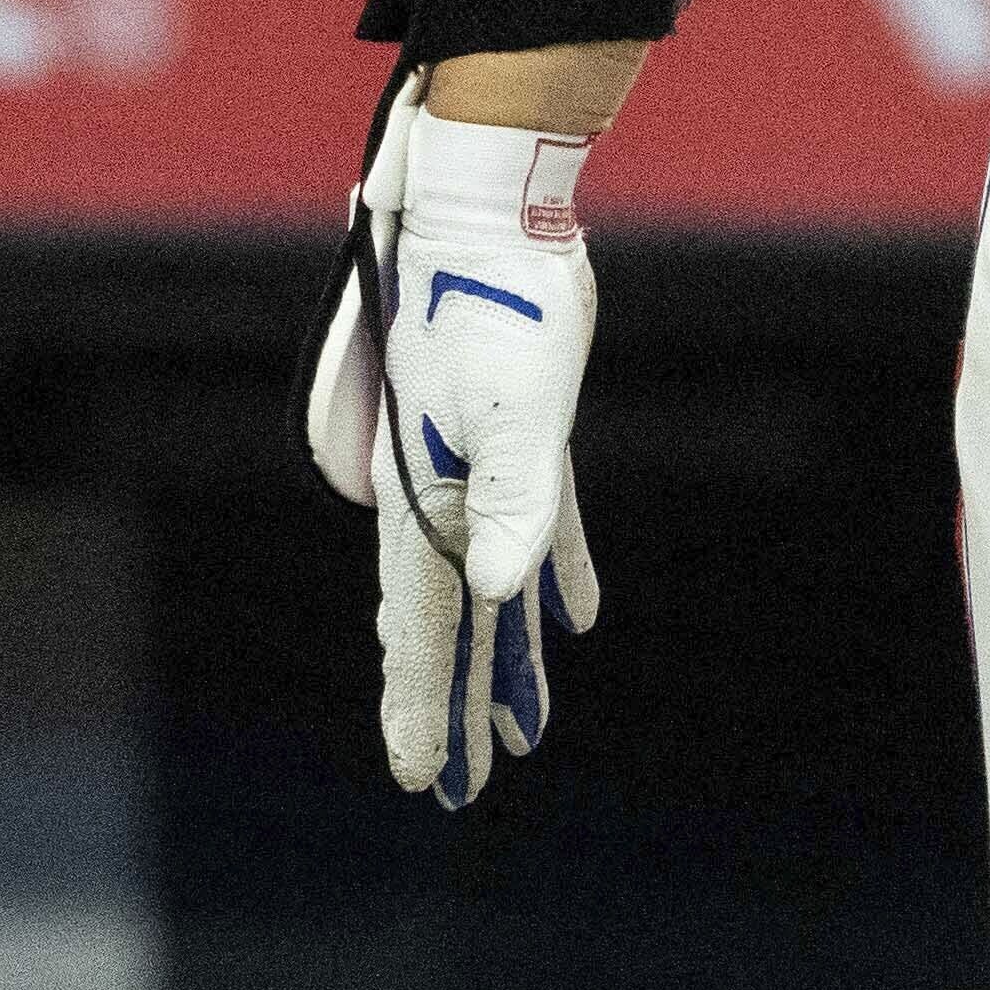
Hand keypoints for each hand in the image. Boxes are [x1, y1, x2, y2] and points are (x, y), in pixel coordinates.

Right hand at [308, 100, 603, 802]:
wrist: (491, 201)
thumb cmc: (504, 301)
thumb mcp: (520, 406)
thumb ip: (517, 503)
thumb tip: (508, 593)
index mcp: (426, 494)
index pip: (420, 623)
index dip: (422, 704)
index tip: (421, 778)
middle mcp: (435, 486)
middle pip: (442, 617)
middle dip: (452, 703)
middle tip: (454, 788)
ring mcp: (470, 457)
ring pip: (484, 581)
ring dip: (500, 654)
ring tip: (514, 735)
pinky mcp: (514, 427)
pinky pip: (530, 523)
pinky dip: (551, 570)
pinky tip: (570, 622)